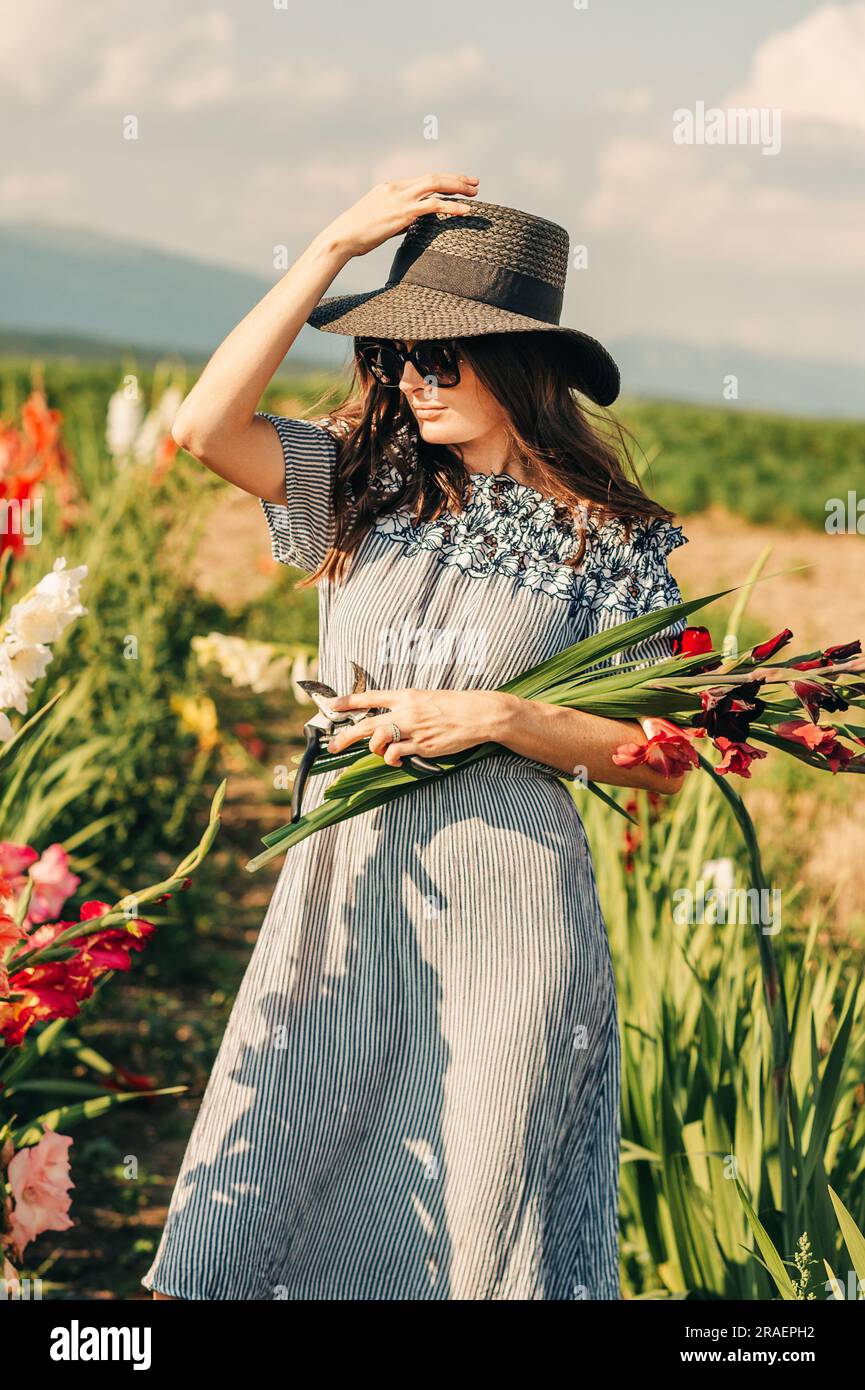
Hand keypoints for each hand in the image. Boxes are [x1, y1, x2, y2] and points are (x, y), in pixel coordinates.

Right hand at [321, 174, 478, 258]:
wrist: (342, 237)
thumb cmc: (356, 235)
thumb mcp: (378, 222)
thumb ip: (397, 218)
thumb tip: (410, 224)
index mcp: (390, 187)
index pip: (422, 179)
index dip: (443, 180)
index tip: (459, 183)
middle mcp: (397, 188)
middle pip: (433, 177)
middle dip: (456, 179)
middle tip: (475, 183)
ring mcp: (400, 199)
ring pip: (436, 185)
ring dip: (458, 188)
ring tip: (475, 193)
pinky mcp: (403, 213)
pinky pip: (434, 206)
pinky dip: (453, 207)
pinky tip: (467, 210)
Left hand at [326, 687, 515, 766]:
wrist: (478, 714)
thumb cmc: (454, 705)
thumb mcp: (426, 698)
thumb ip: (405, 706)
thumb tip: (387, 717)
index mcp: (407, 696)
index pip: (371, 697)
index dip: (349, 701)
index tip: (332, 705)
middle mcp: (407, 711)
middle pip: (368, 724)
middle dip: (346, 736)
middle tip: (333, 746)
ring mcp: (414, 729)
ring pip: (379, 740)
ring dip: (374, 749)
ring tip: (381, 752)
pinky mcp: (422, 746)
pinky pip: (396, 754)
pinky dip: (392, 759)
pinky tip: (397, 760)